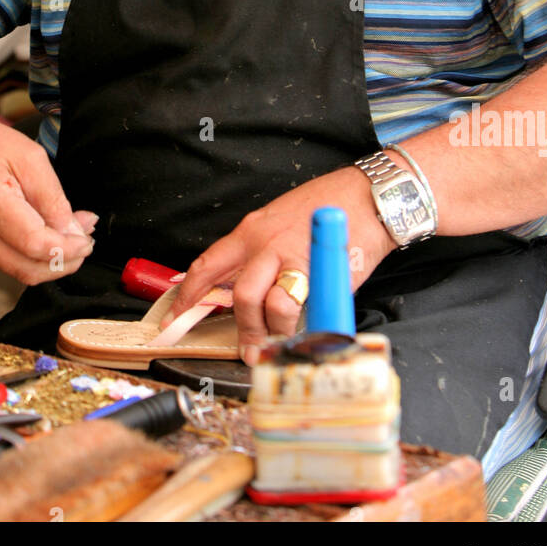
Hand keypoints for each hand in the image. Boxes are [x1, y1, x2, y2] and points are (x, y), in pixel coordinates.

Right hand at [0, 110, 96, 285]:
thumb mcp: (30, 158)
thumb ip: (53, 199)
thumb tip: (75, 232)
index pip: (33, 244)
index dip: (66, 248)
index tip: (87, 239)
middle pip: (27, 269)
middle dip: (63, 263)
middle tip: (85, 241)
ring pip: (20, 272)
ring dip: (51, 262)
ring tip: (71, 235)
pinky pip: (9, 262)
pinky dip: (34, 256)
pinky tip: (48, 235)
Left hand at [168, 167, 393, 365]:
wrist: (370, 196)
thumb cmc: (328, 207)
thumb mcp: (280, 221)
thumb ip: (262, 254)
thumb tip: (251, 291)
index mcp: (252, 231)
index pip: (208, 265)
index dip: (188, 295)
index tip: (176, 315)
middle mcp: (267, 244)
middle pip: (241, 296)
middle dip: (245, 330)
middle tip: (249, 349)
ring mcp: (295, 259)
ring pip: (270, 306)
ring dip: (274, 331)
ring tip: (280, 342)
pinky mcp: (322, 275)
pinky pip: (305, 309)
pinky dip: (305, 326)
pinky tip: (310, 326)